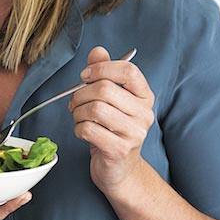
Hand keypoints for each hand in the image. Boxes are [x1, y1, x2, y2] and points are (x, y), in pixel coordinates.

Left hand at [68, 46, 154, 194]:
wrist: (119, 169)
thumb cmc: (112, 129)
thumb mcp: (110, 98)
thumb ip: (104, 72)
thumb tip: (98, 51)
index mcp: (144, 96)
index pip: (128, 71)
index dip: (102, 68)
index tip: (86, 75)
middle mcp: (144, 114)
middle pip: (105, 89)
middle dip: (81, 94)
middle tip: (75, 102)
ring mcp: (134, 133)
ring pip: (95, 109)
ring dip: (77, 112)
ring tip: (79, 118)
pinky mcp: (119, 150)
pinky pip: (89, 129)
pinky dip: (78, 129)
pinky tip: (82, 132)